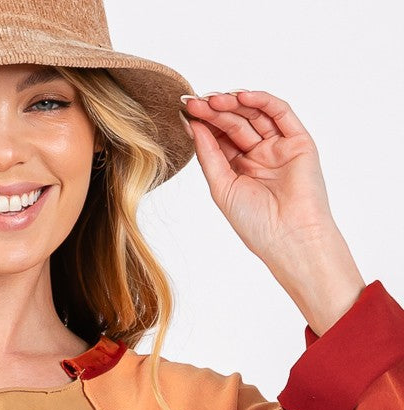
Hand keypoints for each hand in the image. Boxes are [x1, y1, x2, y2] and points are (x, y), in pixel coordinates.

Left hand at [180, 90, 365, 331]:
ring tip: (211, 100)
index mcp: (239, 169)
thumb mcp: (221, 187)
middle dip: (214, 111)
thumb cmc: (255, 223)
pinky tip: (241, 96)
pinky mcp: (299, 141)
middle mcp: (259, 155)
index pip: (219, 138)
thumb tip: (193, 125)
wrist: (289, 237)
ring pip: (255, 114)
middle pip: (235, 123)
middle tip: (194, 102)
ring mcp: (279, 147)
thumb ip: (209, 155)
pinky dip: (261, 100)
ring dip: (233, 103)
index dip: (203, 123)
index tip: (184, 112)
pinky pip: (280, 112)